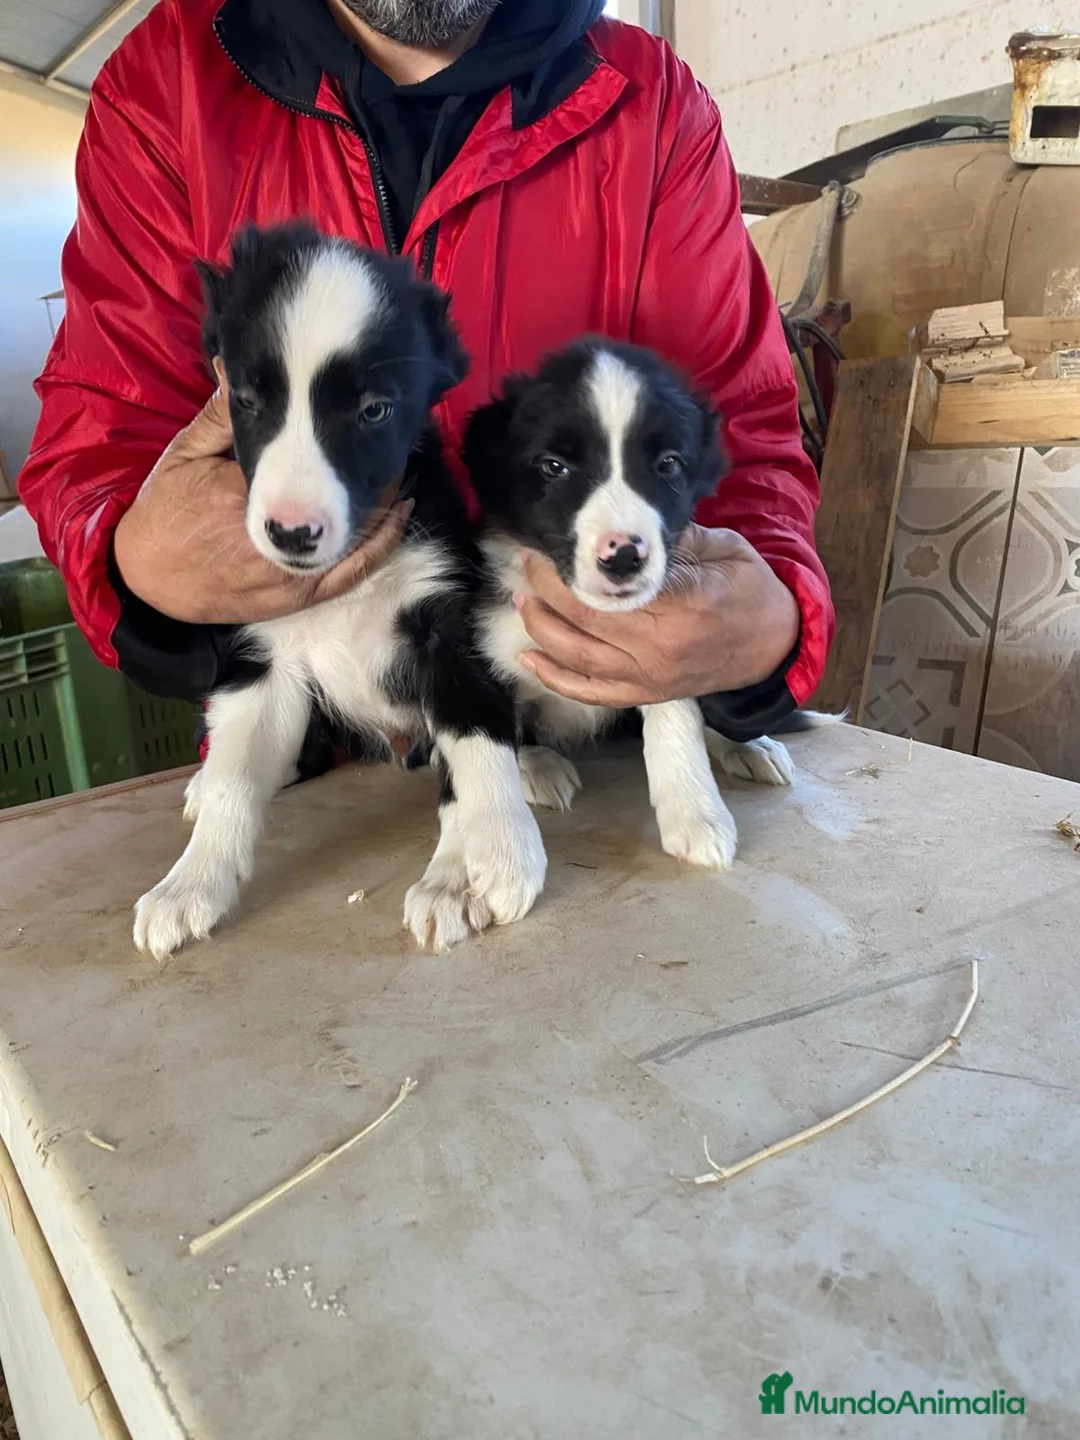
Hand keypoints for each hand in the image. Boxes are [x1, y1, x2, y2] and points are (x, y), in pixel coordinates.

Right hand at [113, 389, 410, 624]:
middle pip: (337, 495)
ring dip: (381, 501)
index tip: (359, 410)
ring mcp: (289, 571)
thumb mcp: (185, 453)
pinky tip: (396, 516)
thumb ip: (219, 413)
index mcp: (243, 494)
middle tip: (392, 435)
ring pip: (354, 535)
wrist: (146, 576)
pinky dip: (380, 544)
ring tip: (399, 470)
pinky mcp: (297, 595)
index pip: (307, 455)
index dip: (339, 431)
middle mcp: (273, 537)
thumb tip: (237, 363)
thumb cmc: (165, 510)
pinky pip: (352, 573)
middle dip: (366, 464)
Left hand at [516, 525, 799, 707]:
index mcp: (684, 604)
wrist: (773, 645)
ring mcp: (651, 677)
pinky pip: (591, 692)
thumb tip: (621, 529)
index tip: (551, 544)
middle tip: (530, 565)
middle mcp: (661, 648)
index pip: (611, 588)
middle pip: (585, 621)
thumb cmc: (749, 590)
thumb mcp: (722, 550)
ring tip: (523, 601)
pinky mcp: (646, 695)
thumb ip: (670, 541)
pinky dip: (556, 678)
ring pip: (579, 657)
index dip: (571, 568)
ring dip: (542, 628)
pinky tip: (530, 658)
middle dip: (548, 591)